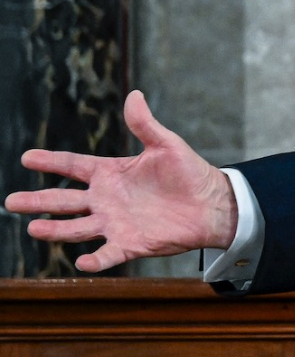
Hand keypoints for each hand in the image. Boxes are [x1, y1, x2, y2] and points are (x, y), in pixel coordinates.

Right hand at [4, 90, 237, 271]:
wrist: (212, 203)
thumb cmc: (189, 172)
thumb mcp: (167, 145)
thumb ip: (145, 124)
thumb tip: (134, 95)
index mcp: (111, 173)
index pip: (73, 166)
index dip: (51, 161)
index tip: (27, 157)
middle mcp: (106, 199)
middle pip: (64, 200)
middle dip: (38, 200)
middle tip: (11, 201)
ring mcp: (115, 223)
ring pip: (77, 228)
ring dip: (56, 229)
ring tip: (34, 228)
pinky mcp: (131, 244)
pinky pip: (108, 254)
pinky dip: (95, 259)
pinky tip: (81, 261)